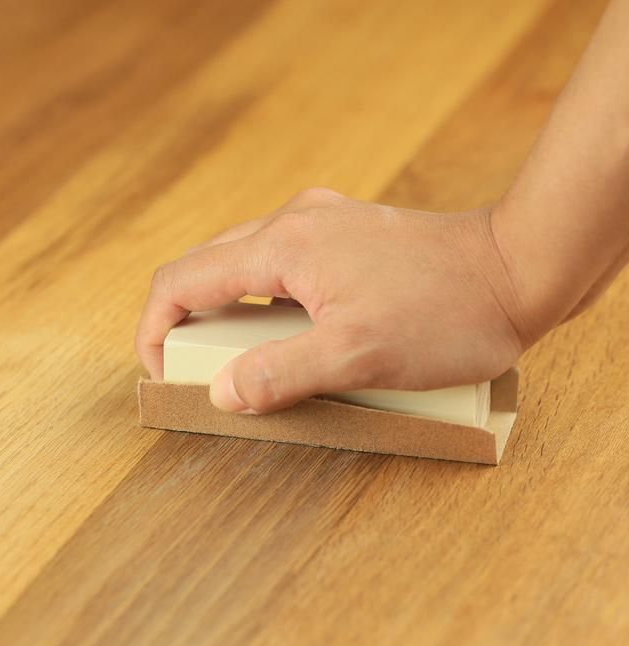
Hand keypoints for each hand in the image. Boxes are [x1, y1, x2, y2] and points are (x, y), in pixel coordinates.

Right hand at [135, 188, 535, 413]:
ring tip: (241, 358)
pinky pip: (279, 262)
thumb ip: (280, 375)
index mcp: (282, 246)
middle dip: (185, 320)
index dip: (154, 329)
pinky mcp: (345, 232)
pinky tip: (290, 331)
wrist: (520, 267)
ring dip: (225, 309)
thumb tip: (222, 394)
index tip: (161, 372)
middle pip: (204, 266)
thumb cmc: (446, 311)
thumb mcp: (358, 357)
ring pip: (241, 262)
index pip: (181, 280)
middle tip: (196, 371)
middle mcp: (292, 222)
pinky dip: (262, 298)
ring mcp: (321, 221)